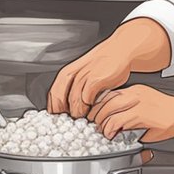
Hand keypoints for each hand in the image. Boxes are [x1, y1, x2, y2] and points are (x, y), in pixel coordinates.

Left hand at [47, 19, 170, 117]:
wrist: (120, 50)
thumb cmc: (103, 64)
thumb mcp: (84, 75)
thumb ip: (75, 90)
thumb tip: (69, 108)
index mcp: (66, 73)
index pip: (53, 95)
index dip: (54, 109)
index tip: (59, 120)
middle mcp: (72, 74)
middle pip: (59, 99)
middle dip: (64, 113)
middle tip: (70, 123)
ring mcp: (83, 76)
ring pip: (73, 101)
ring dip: (77, 113)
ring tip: (83, 119)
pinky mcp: (95, 79)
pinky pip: (87, 98)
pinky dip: (88, 106)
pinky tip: (93, 110)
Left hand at [87, 85, 173, 143]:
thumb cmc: (167, 114)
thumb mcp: (145, 105)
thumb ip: (130, 109)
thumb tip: (113, 119)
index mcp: (135, 90)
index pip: (109, 94)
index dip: (98, 105)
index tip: (94, 114)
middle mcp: (135, 94)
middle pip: (105, 100)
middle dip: (96, 114)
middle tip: (94, 124)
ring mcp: (137, 103)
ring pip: (109, 109)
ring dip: (102, 122)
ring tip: (103, 131)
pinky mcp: (141, 114)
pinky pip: (118, 120)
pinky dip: (110, 128)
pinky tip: (111, 134)